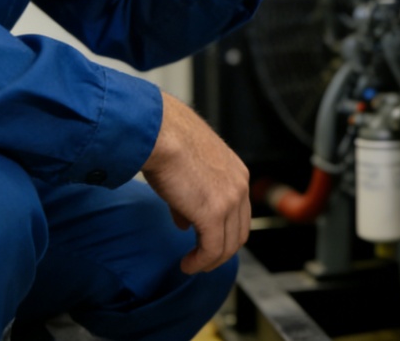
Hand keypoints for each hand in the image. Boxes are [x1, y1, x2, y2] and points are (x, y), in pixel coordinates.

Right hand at [141, 91, 250, 273]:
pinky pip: (211, 249)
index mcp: (237, 173)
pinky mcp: (213, 214)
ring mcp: (229, 201)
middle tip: (203, 261)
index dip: (226, 232)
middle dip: (221, 251)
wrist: (159, 133)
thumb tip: (184, 223)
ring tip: (192, 266)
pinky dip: (200, 262)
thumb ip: (190, 198)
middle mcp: (240, 187)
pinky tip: (187, 266)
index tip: (209, 242)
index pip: (240, 213)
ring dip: (209, 261)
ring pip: (227, 245)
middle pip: (239, 232)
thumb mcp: (186, 169)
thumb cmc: (166, 142)